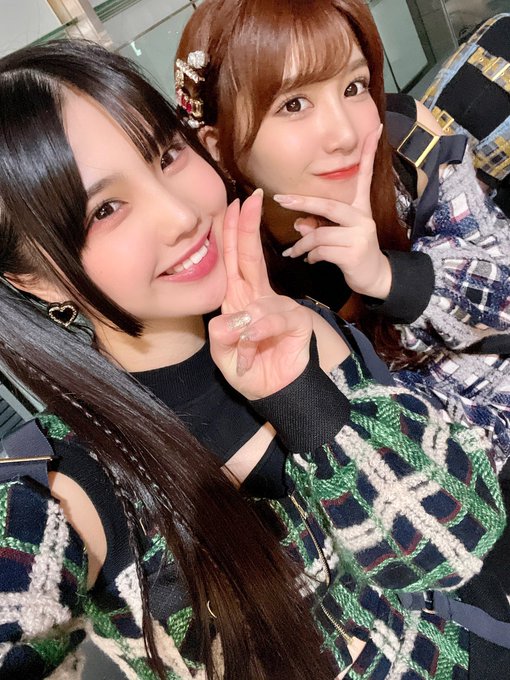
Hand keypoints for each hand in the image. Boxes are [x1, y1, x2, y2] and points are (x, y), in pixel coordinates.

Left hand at [209, 190, 312, 399]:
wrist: (274, 392)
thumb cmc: (248, 370)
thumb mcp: (224, 356)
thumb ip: (222, 338)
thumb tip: (226, 322)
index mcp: (237, 299)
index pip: (233, 260)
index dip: (232, 233)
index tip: (232, 205)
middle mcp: (257, 297)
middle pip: (249, 257)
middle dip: (247, 228)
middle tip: (248, 200)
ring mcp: (277, 307)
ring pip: (259, 300)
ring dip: (246, 325)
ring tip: (241, 347)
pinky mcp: (295, 320)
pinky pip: (276, 317)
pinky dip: (261, 330)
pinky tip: (252, 342)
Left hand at [274, 124, 391, 299]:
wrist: (375, 277)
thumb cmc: (353, 252)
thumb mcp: (337, 235)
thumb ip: (320, 225)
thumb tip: (299, 223)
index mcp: (361, 209)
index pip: (366, 176)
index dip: (369, 154)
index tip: (374, 129)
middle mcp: (363, 218)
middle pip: (329, 205)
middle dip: (302, 202)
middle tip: (279, 199)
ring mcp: (360, 236)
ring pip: (319, 233)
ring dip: (303, 244)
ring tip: (296, 252)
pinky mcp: (354, 254)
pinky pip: (322, 250)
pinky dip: (311, 256)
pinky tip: (311, 260)